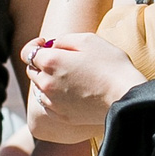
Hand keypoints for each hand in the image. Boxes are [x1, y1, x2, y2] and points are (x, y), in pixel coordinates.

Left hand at [23, 31, 141, 141]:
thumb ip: (63, 40)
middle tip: (62, 59)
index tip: (46, 43)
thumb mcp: (88, 40)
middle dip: (42, 62)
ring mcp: (52, 102)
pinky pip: (46, 104)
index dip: (35, 45)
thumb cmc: (111, 65)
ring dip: (46, 80)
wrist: (126, 97)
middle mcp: (46, 83)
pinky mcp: (61, 116)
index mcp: (51, 62)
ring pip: (38, 88)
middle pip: (32, 70)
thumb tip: (51, 46)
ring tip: (66, 76)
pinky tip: (67, 93)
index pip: (28, 52)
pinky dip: (52, 97)